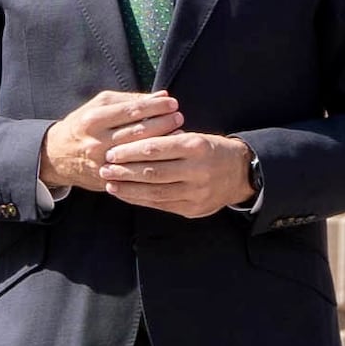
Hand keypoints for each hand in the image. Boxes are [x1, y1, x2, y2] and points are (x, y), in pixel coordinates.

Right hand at [39, 87, 179, 199]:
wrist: (57, 156)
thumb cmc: (84, 124)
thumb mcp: (99, 106)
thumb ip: (130, 99)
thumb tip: (162, 96)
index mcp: (93, 119)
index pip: (130, 111)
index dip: (155, 107)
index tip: (173, 103)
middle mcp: (96, 141)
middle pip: (137, 132)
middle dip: (162, 123)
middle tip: (179, 117)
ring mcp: (101, 162)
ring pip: (138, 153)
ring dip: (162, 143)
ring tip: (179, 133)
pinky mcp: (106, 178)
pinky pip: (133, 171)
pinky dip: (152, 162)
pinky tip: (166, 155)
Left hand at [99, 124, 254, 218]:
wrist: (240, 174)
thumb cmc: (210, 150)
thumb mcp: (194, 136)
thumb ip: (167, 139)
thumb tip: (131, 139)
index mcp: (196, 146)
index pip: (156, 148)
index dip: (130, 151)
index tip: (112, 151)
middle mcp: (197, 170)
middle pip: (152, 171)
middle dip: (124, 171)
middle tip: (104, 167)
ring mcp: (196, 192)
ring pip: (154, 191)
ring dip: (128, 188)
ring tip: (109, 182)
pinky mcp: (192, 209)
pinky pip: (160, 205)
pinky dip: (140, 199)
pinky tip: (125, 194)